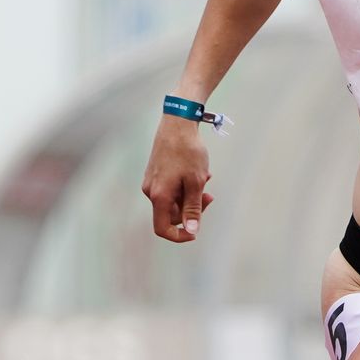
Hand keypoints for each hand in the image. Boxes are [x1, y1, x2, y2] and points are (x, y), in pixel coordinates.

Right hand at [141, 117, 214, 242]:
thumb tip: (191, 230)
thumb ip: (193, 208)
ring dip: (191, 194)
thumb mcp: (196, 182)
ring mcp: (151, 181)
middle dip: (191, 209)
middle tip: (209, 195)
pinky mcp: (155, 173)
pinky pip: (171, 187)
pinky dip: (185, 185)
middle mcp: (150, 191)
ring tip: (205, 178)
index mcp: (159, 196)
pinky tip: (198, 172)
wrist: (177, 123)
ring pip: (173, 199)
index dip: (179, 235)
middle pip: (171, 214)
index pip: (162, 228)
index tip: (195, 232)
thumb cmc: (188, 151)